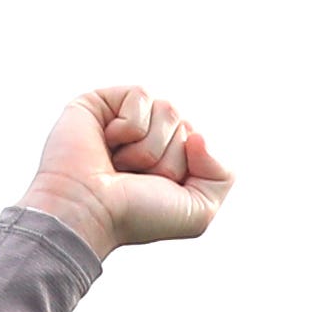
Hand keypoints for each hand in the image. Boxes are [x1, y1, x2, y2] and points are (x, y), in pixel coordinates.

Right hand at [19, 87, 229, 257]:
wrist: (89, 212)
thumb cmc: (136, 216)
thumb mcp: (197, 211)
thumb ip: (222, 176)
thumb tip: (199, 135)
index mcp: (169, 159)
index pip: (201, 143)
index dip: (185, 170)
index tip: (155, 191)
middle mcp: (148, 137)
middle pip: (186, 126)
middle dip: (167, 160)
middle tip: (133, 179)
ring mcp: (125, 118)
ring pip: (169, 110)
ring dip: (148, 148)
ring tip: (119, 166)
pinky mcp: (103, 101)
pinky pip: (142, 95)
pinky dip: (130, 127)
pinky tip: (107, 144)